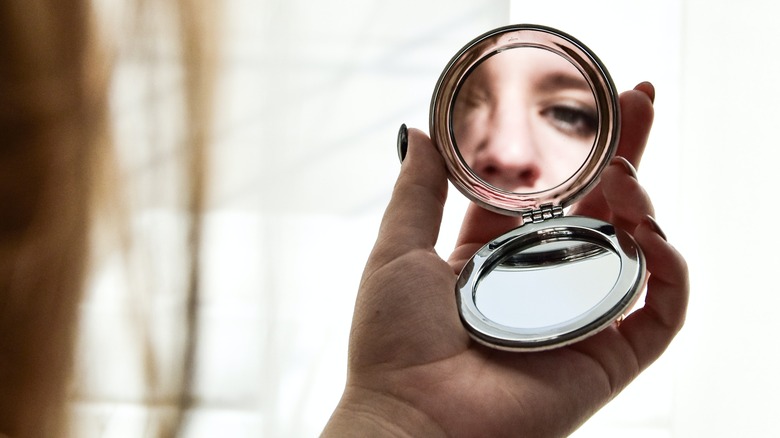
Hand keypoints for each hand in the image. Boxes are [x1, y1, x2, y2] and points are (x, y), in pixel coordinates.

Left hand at [323, 83, 687, 436]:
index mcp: (498, 259)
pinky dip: (670, 272)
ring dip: (641, 204)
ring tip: (625, 171)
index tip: (592, 107)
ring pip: (634, 252)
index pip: (550, 197)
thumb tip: (414, 133)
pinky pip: (659, 312)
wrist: (411, 419)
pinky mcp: (606, 358)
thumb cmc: (392, 342)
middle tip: (639, 102)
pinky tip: (653, 234)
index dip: (572, 154)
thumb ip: (417, 191)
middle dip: (625, 156)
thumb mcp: (399, 249)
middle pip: (599, 212)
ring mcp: (578, 319)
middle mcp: (543, 285)